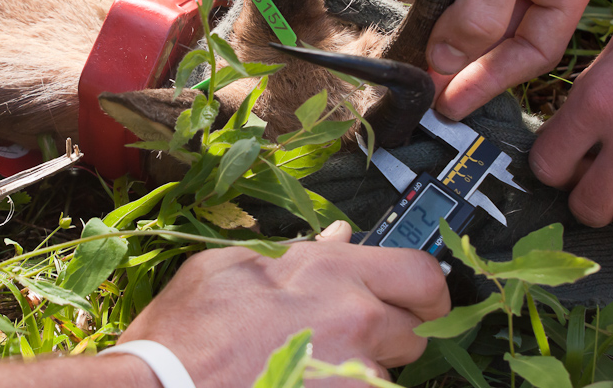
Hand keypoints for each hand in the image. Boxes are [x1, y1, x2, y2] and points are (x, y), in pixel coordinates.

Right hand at [118, 220, 450, 385]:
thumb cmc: (185, 335)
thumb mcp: (230, 268)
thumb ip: (298, 253)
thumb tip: (339, 238)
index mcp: (330, 271)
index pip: (420, 273)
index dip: (426, 291)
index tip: (419, 301)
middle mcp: (354, 319)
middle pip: (418, 330)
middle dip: (396, 336)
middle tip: (360, 339)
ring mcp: (352, 372)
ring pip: (387, 375)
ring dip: (362, 372)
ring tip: (310, 369)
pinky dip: (341, 386)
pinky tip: (300, 383)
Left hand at [387, 0, 610, 118]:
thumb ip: (481, 9)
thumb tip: (450, 60)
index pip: (536, 46)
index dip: (493, 78)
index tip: (451, 101)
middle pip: (497, 33)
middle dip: (458, 58)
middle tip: (420, 85)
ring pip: (464, 8)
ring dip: (434, 30)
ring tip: (403, 56)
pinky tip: (395, 9)